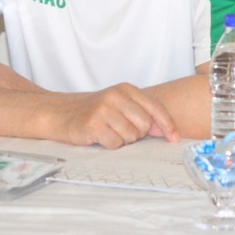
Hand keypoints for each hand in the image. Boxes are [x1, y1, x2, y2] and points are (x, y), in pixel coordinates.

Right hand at [52, 83, 178, 148]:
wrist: (60, 113)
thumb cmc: (94, 111)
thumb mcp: (119, 104)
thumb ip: (141, 112)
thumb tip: (165, 129)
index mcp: (126, 89)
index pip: (155, 107)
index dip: (167, 125)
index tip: (174, 138)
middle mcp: (116, 96)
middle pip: (145, 125)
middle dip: (137, 134)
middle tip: (122, 130)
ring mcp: (104, 109)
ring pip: (130, 137)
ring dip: (122, 140)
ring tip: (109, 132)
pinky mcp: (93, 124)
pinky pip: (115, 144)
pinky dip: (110, 145)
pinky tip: (100, 137)